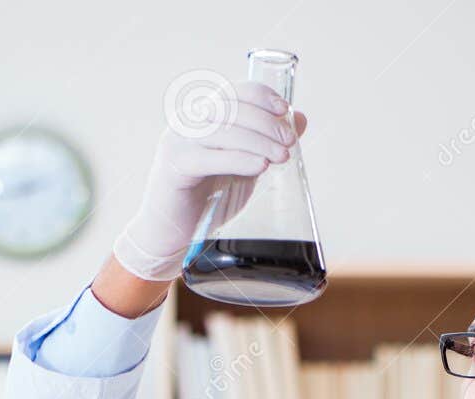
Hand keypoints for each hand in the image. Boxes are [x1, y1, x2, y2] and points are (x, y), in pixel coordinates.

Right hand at [112, 78, 307, 281]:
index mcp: (205, 116)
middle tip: (288, 141)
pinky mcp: (175, 166)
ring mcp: (178, 142)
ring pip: (221, 130)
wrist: (174, 231)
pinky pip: (207, 157)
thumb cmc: (210, 196)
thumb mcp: (246, 165)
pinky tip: (259, 167)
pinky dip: (237, 160)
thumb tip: (299, 119)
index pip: (234, 92)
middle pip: (230, 108)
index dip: (261, 96)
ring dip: (257, 140)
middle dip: (265, 122)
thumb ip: (267, 142)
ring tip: (280, 156)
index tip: (285, 109)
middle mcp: (189, 122)